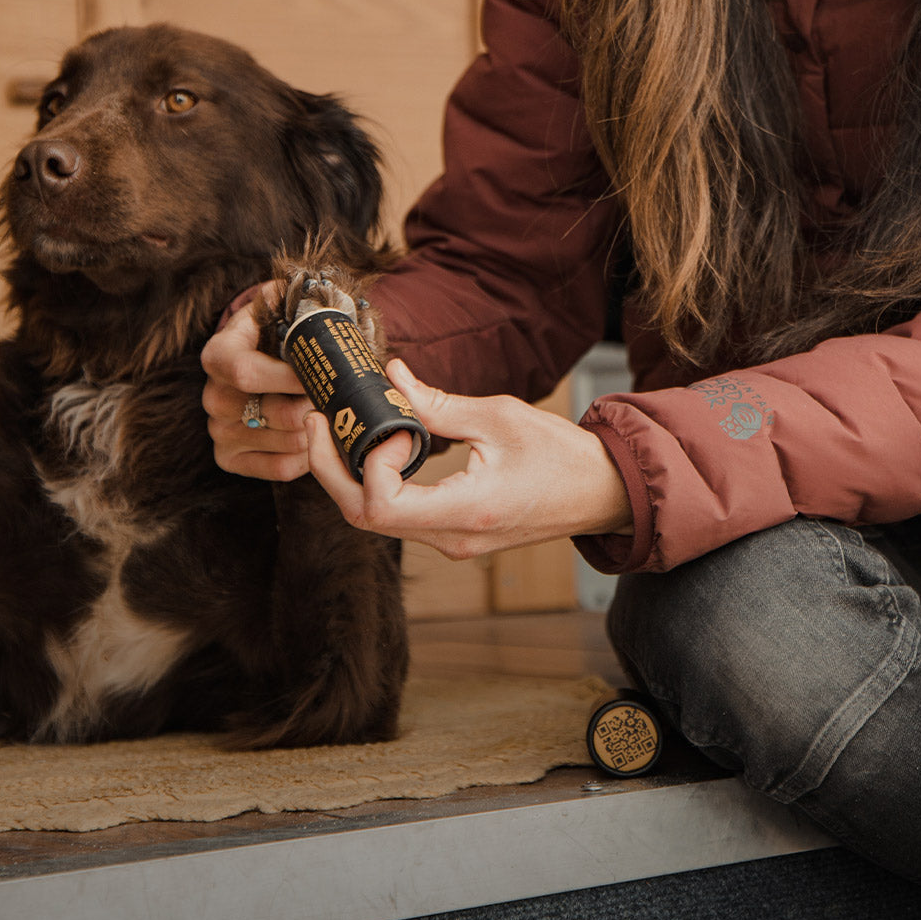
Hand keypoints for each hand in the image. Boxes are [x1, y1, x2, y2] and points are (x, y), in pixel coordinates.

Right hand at [201, 287, 313, 480]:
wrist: (257, 360)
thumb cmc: (277, 332)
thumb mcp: (282, 306)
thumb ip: (299, 299)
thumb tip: (321, 298)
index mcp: (218, 355)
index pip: (246, 371)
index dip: (289, 378)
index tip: (322, 374)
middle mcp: (212, 396)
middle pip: (275, 413)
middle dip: (315, 406)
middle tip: (338, 397)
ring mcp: (218, 430)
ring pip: (285, 441)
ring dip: (317, 430)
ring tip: (329, 412)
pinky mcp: (229, 458)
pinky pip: (279, 468)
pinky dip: (307, 456)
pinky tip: (316, 436)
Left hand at [304, 360, 632, 557]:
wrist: (602, 494)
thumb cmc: (562, 456)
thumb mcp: (499, 417)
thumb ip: (438, 403)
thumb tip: (391, 376)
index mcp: (465, 511)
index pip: (380, 505)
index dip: (369, 461)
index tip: (397, 426)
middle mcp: (451, 539)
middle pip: (363, 518)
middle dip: (329, 470)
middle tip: (318, 423)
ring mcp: (451, 543)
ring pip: (375, 520)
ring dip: (351, 475)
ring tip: (343, 429)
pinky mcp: (453, 536)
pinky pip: (398, 517)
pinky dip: (378, 483)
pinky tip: (380, 447)